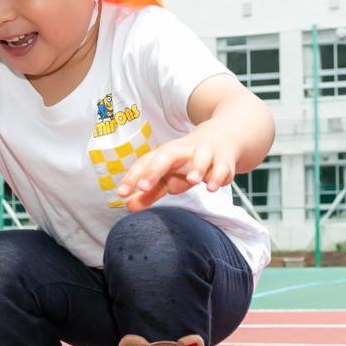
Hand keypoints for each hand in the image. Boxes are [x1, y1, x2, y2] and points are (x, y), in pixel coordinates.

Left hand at [116, 129, 236, 211]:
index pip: (146, 162)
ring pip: (201, 155)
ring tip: (192, 181)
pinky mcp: (224, 160)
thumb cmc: (187, 162)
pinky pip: (222, 166)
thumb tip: (127, 206)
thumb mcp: (167, 176)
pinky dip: (218, 176)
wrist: (220, 139)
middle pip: (167, 155)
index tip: (121, 193)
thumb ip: (149, 192)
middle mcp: (183, 151)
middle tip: (143, 186)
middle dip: (155, 169)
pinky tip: (213, 187)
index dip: (132, 177)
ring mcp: (205, 153)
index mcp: (165, 154)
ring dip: (197, 167)